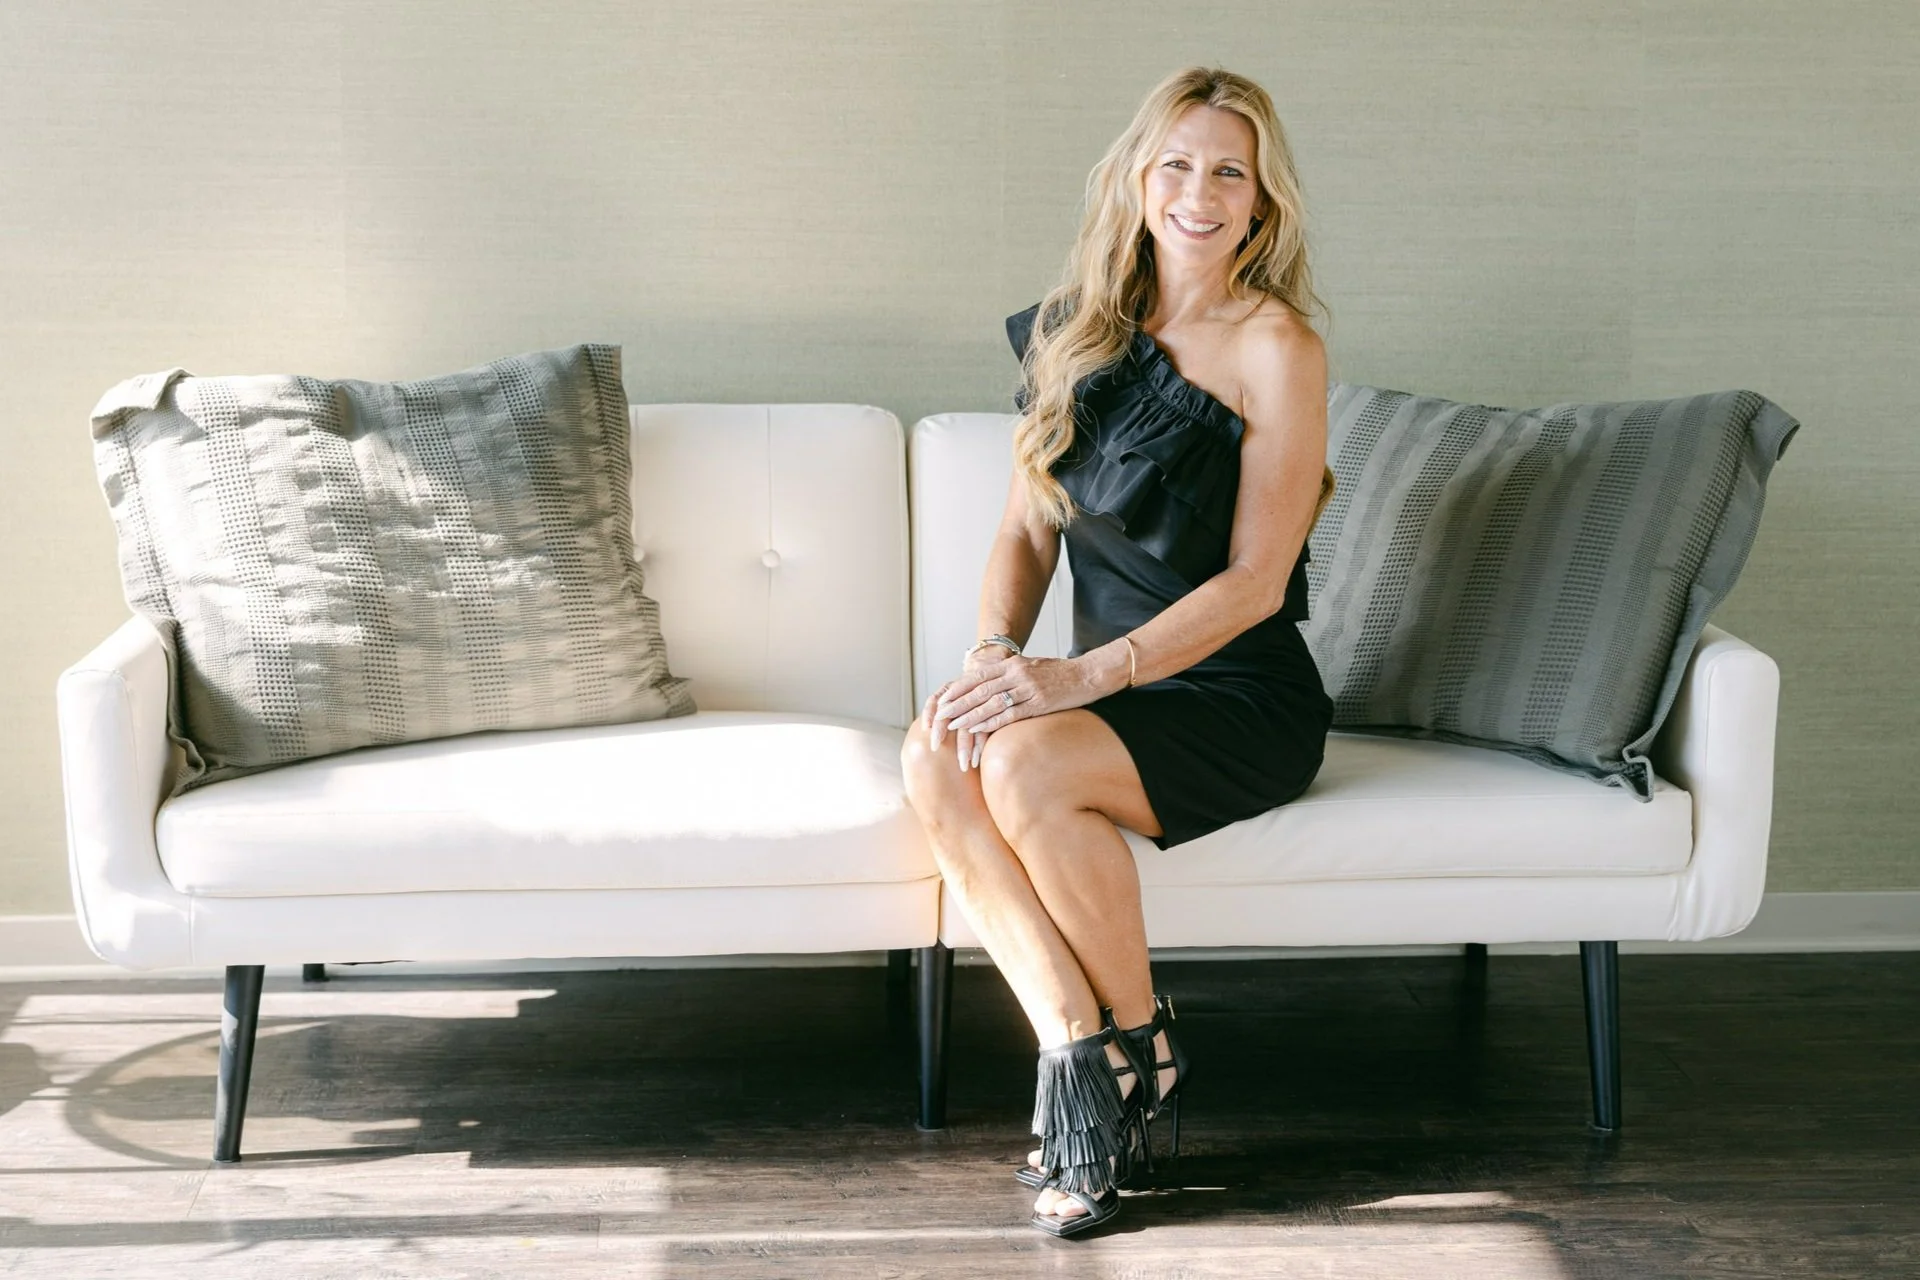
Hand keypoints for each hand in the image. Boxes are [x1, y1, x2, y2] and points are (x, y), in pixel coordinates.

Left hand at [929, 651, 1106, 769]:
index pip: (977, 677)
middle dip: (957, 704)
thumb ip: (1010, 673)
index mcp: (1012, 664)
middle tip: (940, 715)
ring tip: (952, 725)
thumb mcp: (1031, 666)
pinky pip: (1009, 714)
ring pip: (990, 703)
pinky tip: (978, 729)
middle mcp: (1016, 674)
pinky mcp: (1038, 703)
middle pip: (979, 690)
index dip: (958, 689)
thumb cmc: (1059, 673)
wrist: (1088, 674)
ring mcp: (1027, 688)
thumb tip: (990, 682)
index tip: (942, 700)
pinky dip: (990, 722)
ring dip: (969, 715)